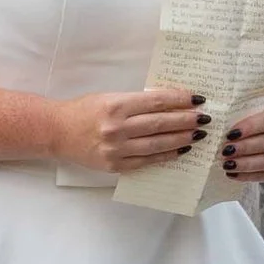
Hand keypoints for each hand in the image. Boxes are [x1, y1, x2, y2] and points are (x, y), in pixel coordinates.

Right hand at [48, 85, 209, 174]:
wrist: (58, 132)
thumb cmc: (84, 110)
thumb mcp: (109, 98)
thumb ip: (136, 102)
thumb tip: (169, 103)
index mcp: (116, 105)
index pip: (156, 102)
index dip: (179, 100)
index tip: (197, 99)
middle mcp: (117, 128)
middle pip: (160, 123)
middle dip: (186, 120)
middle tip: (204, 118)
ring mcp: (116, 149)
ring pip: (157, 144)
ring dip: (182, 139)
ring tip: (198, 134)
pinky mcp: (115, 166)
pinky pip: (147, 161)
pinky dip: (166, 155)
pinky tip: (180, 150)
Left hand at [220, 97, 263, 184]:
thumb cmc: (254, 114)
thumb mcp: (253, 104)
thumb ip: (243, 103)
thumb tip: (219, 104)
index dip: (250, 127)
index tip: (231, 133)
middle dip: (245, 148)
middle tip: (225, 150)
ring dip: (245, 164)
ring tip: (226, 163)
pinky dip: (247, 176)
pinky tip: (231, 173)